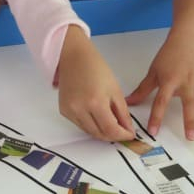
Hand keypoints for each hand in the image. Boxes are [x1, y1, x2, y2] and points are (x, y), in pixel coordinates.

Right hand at [57, 26, 134, 140]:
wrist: (74, 58)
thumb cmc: (95, 68)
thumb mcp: (115, 90)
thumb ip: (122, 113)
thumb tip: (128, 130)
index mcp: (95, 102)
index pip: (111, 130)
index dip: (122, 135)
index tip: (130, 134)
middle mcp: (79, 109)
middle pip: (99, 134)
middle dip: (113, 136)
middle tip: (123, 131)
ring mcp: (69, 111)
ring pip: (90, 132)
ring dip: (102, 132)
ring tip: (112, 124)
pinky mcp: (64, 111)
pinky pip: (80, 125)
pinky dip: (91, 125)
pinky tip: (97, 117)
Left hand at [126, 33, 193, 139]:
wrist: (185, 40)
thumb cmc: (168, 57)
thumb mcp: (153, 72)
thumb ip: (142, 90)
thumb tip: (128, 102)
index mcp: (169, 81)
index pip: (161, 102)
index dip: (156, 117)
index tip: (154, 132)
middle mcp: (186, 82)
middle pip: (189, 103)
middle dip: (190, 121)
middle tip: (191, 137)